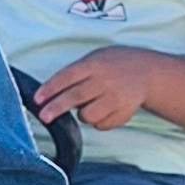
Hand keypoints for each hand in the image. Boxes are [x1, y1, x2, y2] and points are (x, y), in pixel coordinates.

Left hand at [29, 46, 161, 131]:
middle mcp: (104, 81)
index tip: (37, 99)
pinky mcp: (123, 113)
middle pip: (75, 97)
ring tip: (90, 105)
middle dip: (56, 108)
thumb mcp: (95, 59)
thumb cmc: (115, 65)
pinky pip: (101, 125)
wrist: (147, 73)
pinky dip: (98, 121)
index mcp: (94, 65)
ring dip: (83, 115)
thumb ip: (75, 73)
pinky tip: (105, 109)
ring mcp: (115, 98)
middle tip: (44, 116)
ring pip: (88, 115)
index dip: (50, 89)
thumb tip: (51, 92)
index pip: (67, 77)